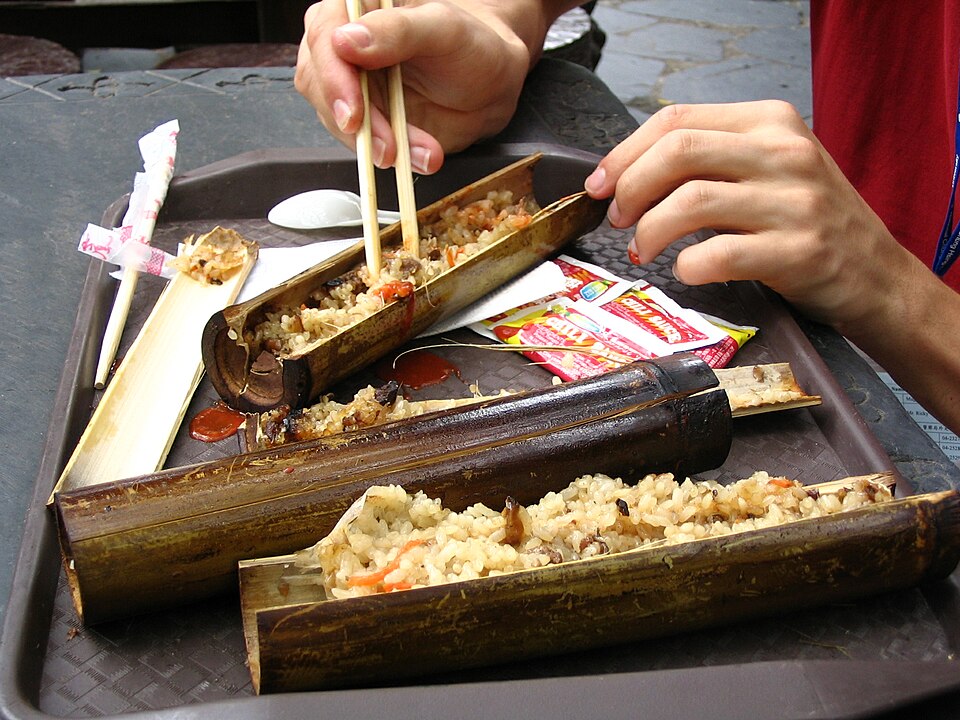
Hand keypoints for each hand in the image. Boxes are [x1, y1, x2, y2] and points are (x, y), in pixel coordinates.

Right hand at [295, 1, 543, 173]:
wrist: (492, 86)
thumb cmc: (472, 46)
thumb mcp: (444, 29)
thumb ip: (397, 31)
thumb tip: (346, 41)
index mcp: (359, 8)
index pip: (324, 37)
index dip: (333, 79)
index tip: (353, 112)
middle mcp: (346, 46)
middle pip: (318, 84)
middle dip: (354, 122)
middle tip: (386, 147)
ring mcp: (353, 86)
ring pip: (339, 120)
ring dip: (377, 145)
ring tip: (423, 151)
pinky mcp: (366, 120)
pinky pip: (364, 144)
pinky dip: (393, 155)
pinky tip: (422, 155)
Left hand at [583, 100, 915, 329]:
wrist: (876, 274)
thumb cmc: (807, 222)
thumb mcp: (769, 169)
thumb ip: (711, 161)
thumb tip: (627, 176)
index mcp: (769, 122)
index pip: (676, 119)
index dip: (625, 153)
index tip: (600, 185)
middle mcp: (783, 152)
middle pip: (678, 150)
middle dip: (630, 187)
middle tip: (617, 219)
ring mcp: (794, 200)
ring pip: (691, 200)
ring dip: (649, 230)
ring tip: (642, 250)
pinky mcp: (798, 250)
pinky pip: (717, 254)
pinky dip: (687, 266)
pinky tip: (687, 271)